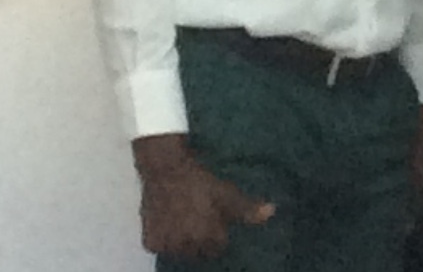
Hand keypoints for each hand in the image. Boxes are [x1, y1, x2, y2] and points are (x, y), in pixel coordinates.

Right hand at [132, 133, 274, 259]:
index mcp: (209, 237)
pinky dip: (164, 238)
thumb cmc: (200, 181)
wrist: (166, 169)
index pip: (218, 248)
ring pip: (180, 251)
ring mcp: (167, 246)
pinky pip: (162, 247)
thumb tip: (272, 212)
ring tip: (183, 219)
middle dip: (200, 239)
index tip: (215, 221)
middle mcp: (187, 246)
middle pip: (199, 252)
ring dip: (183, 240)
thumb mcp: (226, 193)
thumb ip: (248, 209)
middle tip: (198, 218)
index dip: (217, 234)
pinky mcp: (150, 243)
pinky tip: (169, 222)